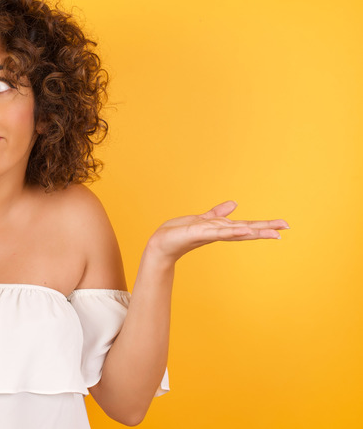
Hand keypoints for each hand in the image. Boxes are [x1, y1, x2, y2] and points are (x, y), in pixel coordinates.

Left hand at [146, 201, 288, 263]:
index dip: (264, 225)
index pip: (246, 226)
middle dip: (265, 229)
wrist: (161, 243)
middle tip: (286, 229)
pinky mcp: (198, 234)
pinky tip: (244, 231)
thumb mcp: (202, 220)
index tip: (284, 225)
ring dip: (253, 231)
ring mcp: (209, 234)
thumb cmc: (179, 233)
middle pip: (245, 230)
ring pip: (235, 232)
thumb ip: (218, 213)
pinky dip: (231, 231)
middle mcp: (218, 233)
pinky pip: (218, 232)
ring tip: (270, 232)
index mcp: (220, 229)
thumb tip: (234, 204)